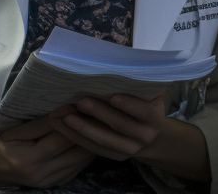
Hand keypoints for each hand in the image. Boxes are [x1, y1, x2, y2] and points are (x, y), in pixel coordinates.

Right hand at [0, 118, 93, 187]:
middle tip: (95, 112)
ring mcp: (51, 182)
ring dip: (91, 141)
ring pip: (83, 160)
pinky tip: (87, 137)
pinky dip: (85, 151)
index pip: (59, 140)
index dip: (73, 121)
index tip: (82, 105)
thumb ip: (43, 121)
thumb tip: (69, 109)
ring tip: (95, 122)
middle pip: (76, 152)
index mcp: (28, 161)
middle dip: (87, 131)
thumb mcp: (18, 130)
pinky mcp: (58, 184)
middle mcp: (42, 175)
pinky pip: (80, 166)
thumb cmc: (6, 144)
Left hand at [50, 92, 211, 182]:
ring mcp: (129, 149)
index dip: (129, 105)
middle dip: (99, 113)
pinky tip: (63, 126)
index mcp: (154, 117)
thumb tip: (120, 60)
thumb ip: (140, 82)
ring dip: (82, 128)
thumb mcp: (151, 94)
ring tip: (64, 116)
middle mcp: (144, 136)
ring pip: (103, 141)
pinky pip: (93, 148)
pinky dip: (77, 137)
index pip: (144, 111)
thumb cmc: (146, 104)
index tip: (113, 96)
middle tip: (80, 101)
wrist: (153, 136)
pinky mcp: (115, 157)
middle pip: (120, 125)